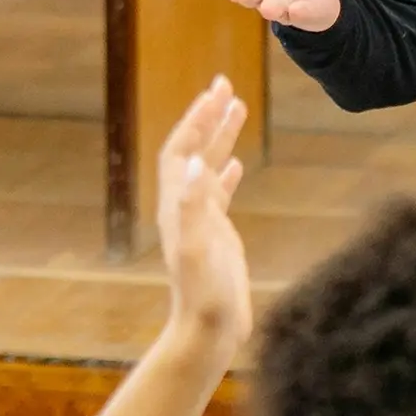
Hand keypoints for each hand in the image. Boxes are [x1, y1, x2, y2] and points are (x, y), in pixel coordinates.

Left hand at [157, 79, 251, 353]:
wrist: (208, 332)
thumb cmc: (205, 296)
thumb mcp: (200, 251)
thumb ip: (195, 207)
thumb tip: (197, 162)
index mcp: (176, 206)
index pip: (182, 150)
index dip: (195, 120)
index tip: (214, 92)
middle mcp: (184, 208)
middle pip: (193, 151)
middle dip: (208, 117)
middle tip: (226, 84)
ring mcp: (200, 221)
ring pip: (209, 167)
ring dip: (220, 137)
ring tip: (238, 107)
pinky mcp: (216, 235)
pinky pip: (219, 193)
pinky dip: (228, 171)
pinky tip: (239, 163)